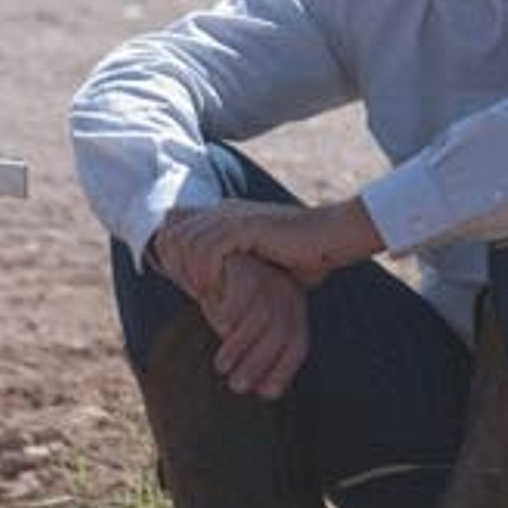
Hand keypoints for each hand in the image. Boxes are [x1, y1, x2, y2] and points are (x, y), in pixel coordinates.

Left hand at [160, 198, 383, 292]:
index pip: (176, 229)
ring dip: (190, 273)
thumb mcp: (265, 262)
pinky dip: (207, 274)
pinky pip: (207, 251)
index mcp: (226, 214)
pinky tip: (216, 292)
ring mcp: (234, 216)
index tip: (189, 287)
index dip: (173, 258)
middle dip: (175, 266)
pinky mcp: (245, 227)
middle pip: (173, 233)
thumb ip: (240, 267)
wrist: (334, 238)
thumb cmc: (307, 256)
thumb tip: (221, 290)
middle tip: (193, 295)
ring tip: (203, 297)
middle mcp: (225, 210)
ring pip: (186, 243)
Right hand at [201, 253, 308, 399]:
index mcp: (294, 309)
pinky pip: (244, 292)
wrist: (211, 263)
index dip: (284, 370)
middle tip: (236, 386)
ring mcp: (267, 276)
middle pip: (279, 333)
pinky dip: (233, 312)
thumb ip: (258, 355)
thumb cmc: (230, 303)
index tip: (266, 394)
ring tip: (221, 366)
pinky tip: (222, 328)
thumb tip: (267, 392)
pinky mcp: (246, 265)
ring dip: (240, 346)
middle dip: (258, 364)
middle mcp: (286, 292)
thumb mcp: (246, 332)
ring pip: (261, 316)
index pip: (298, 344)